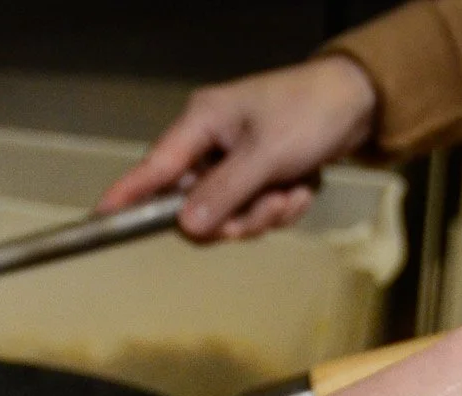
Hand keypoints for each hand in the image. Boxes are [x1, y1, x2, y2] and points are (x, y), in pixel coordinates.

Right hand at [96, 55, 378, 240]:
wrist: (361, 103)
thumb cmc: (309, 113)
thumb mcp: (266, 155)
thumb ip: (224, 193)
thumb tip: (186, 227)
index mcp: (202, 123)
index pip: (155, 166)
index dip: (128, 194)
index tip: (100, 219)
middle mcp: (212, 144)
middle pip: (196, 206)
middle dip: (236, 217)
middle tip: (267, 207)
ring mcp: (235, 162)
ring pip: (230, 215)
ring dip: (264, 214)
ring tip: (292, 191)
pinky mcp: (258, 176)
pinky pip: (256, 212)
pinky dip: (280, 208)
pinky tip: (301, 188)